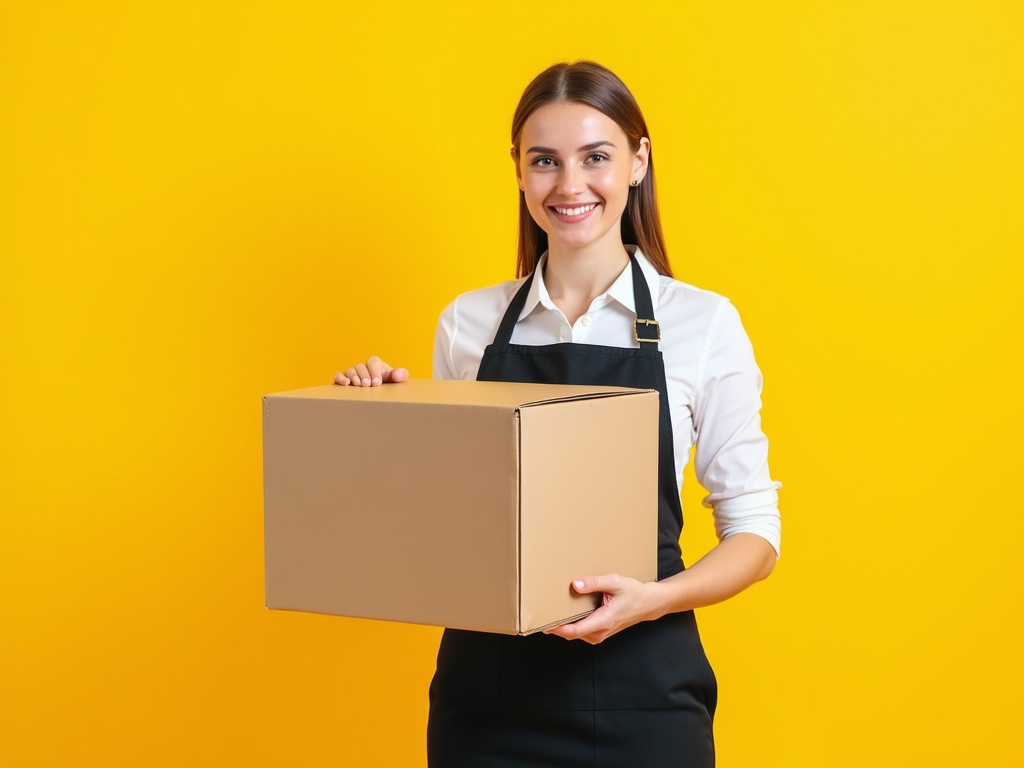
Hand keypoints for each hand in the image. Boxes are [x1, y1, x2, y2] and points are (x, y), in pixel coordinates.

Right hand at [334, 356, 408, 386]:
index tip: (377, 382)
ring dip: (354, 377)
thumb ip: (401, 375)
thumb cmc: (390, 386)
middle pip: (361, 366)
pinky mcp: (344, 380)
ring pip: (350, 370)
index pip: (373, 361)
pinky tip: (345, 383)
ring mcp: (353, 373)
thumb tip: (396, 373)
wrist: (381, 396)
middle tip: (368, 385)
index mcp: (376, 364)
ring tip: (359, 385)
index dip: (374, 370)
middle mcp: (363, 367)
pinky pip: (338, 375)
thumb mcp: (398, 381)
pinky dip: (340, 378)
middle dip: (364, 375)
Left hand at [545, 574, 664, 644]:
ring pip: (575, 634)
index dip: (557, 629)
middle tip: (540, 615)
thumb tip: (575, 585)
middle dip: (555, 627)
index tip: (543, 623)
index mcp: (603, 621)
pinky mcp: (600, 632)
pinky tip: (565, 614)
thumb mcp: (614, 582)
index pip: (574, 631)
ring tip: (550, 613)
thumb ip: (594, 583)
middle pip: (571, 634)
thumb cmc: (633, 593)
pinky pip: (581, 632)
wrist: (648, 603)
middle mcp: (600, 632)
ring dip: (563, 627)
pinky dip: (571, 626)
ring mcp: (600, 634)